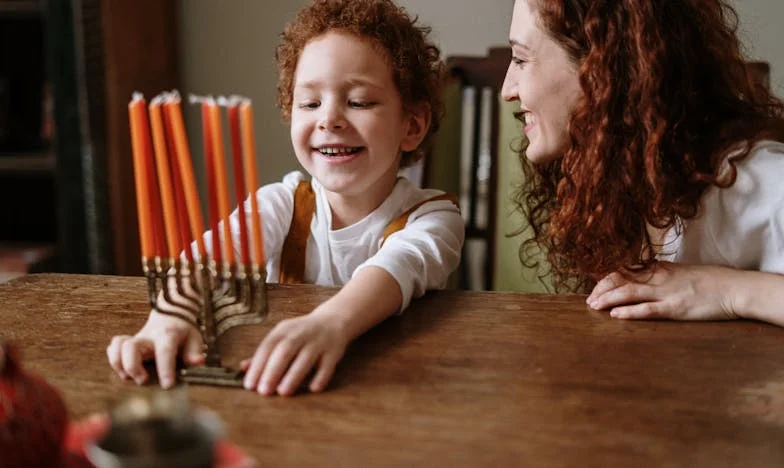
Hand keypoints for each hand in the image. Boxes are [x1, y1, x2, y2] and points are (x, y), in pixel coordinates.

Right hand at [106, 310, 203, 388]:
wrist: (170, 316)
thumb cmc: (184, 333)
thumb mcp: (194, 339)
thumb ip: (194, 352)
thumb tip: (198, 363)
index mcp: (168, 335)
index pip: (165, 350)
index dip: (165, 368)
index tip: (167, 386)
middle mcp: (148, 337)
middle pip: (131, 347)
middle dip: (133, 367)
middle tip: (143, 380)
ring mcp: (135, 339)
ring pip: (118, 346)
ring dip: (119, 364)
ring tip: (129, 377)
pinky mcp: (126, 343)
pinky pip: (112, 348)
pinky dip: (114, 360)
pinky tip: (124, 370)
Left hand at [241, 310, 348, 395]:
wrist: (334, 320)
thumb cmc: (301, 334)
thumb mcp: (282, 337)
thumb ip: (264, 353)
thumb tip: (242, 368)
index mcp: (284, 330)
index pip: (268, 346)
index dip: (257, 365)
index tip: (249, 385)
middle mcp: (301, 333)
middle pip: (285, 351)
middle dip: (273, 371)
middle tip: (264, 391)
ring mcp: (319, 341)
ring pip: (306, 357)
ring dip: (294, 375)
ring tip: (283, 392)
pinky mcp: (334, 351)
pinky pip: (327, 365)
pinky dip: (320, 377)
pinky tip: (312, 388)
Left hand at [586, 261, 738, 320]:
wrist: (735, 288)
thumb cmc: (711, 281)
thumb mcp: (682, 272)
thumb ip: (662, 275)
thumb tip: (644, 278)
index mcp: (660, 268)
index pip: (625, 270)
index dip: (607, 279)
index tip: (596, 287)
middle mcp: (659, 278)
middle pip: (622, 280)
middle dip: (602, 289)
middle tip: (589, 300)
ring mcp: (667, 292)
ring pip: (629, 292)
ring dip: (608, 299)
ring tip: (594, 306)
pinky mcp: (675, 308)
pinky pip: (647, 309)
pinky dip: (629, 312)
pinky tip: (615, 315)